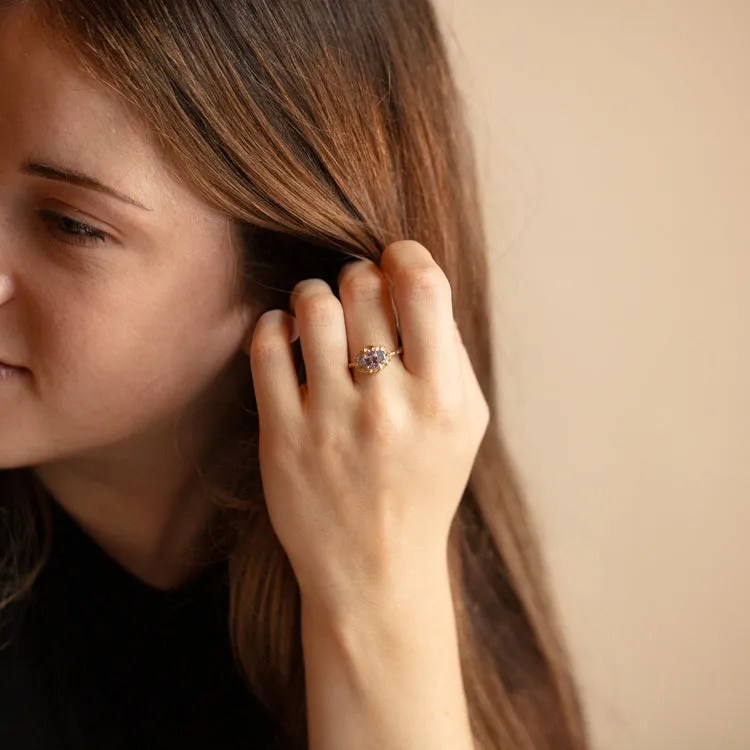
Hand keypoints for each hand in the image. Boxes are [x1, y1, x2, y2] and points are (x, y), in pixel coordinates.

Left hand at [247, 240, 489, 614]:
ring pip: (312, 306)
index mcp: (443, 399)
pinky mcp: (282, 437)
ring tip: (319, 313)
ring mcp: (330, 421)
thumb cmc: (424, 485)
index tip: (394, 260)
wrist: (375, 569)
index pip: (423, 286)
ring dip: (313, 295)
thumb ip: (449, 353)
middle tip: (356, 296)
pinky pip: (266, 346)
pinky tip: (286, 338)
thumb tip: (413, 282)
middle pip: (363, 286)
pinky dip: (273, 326)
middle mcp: (388, 406)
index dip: (404, 255)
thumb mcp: (466, 424)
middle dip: (358, 276)